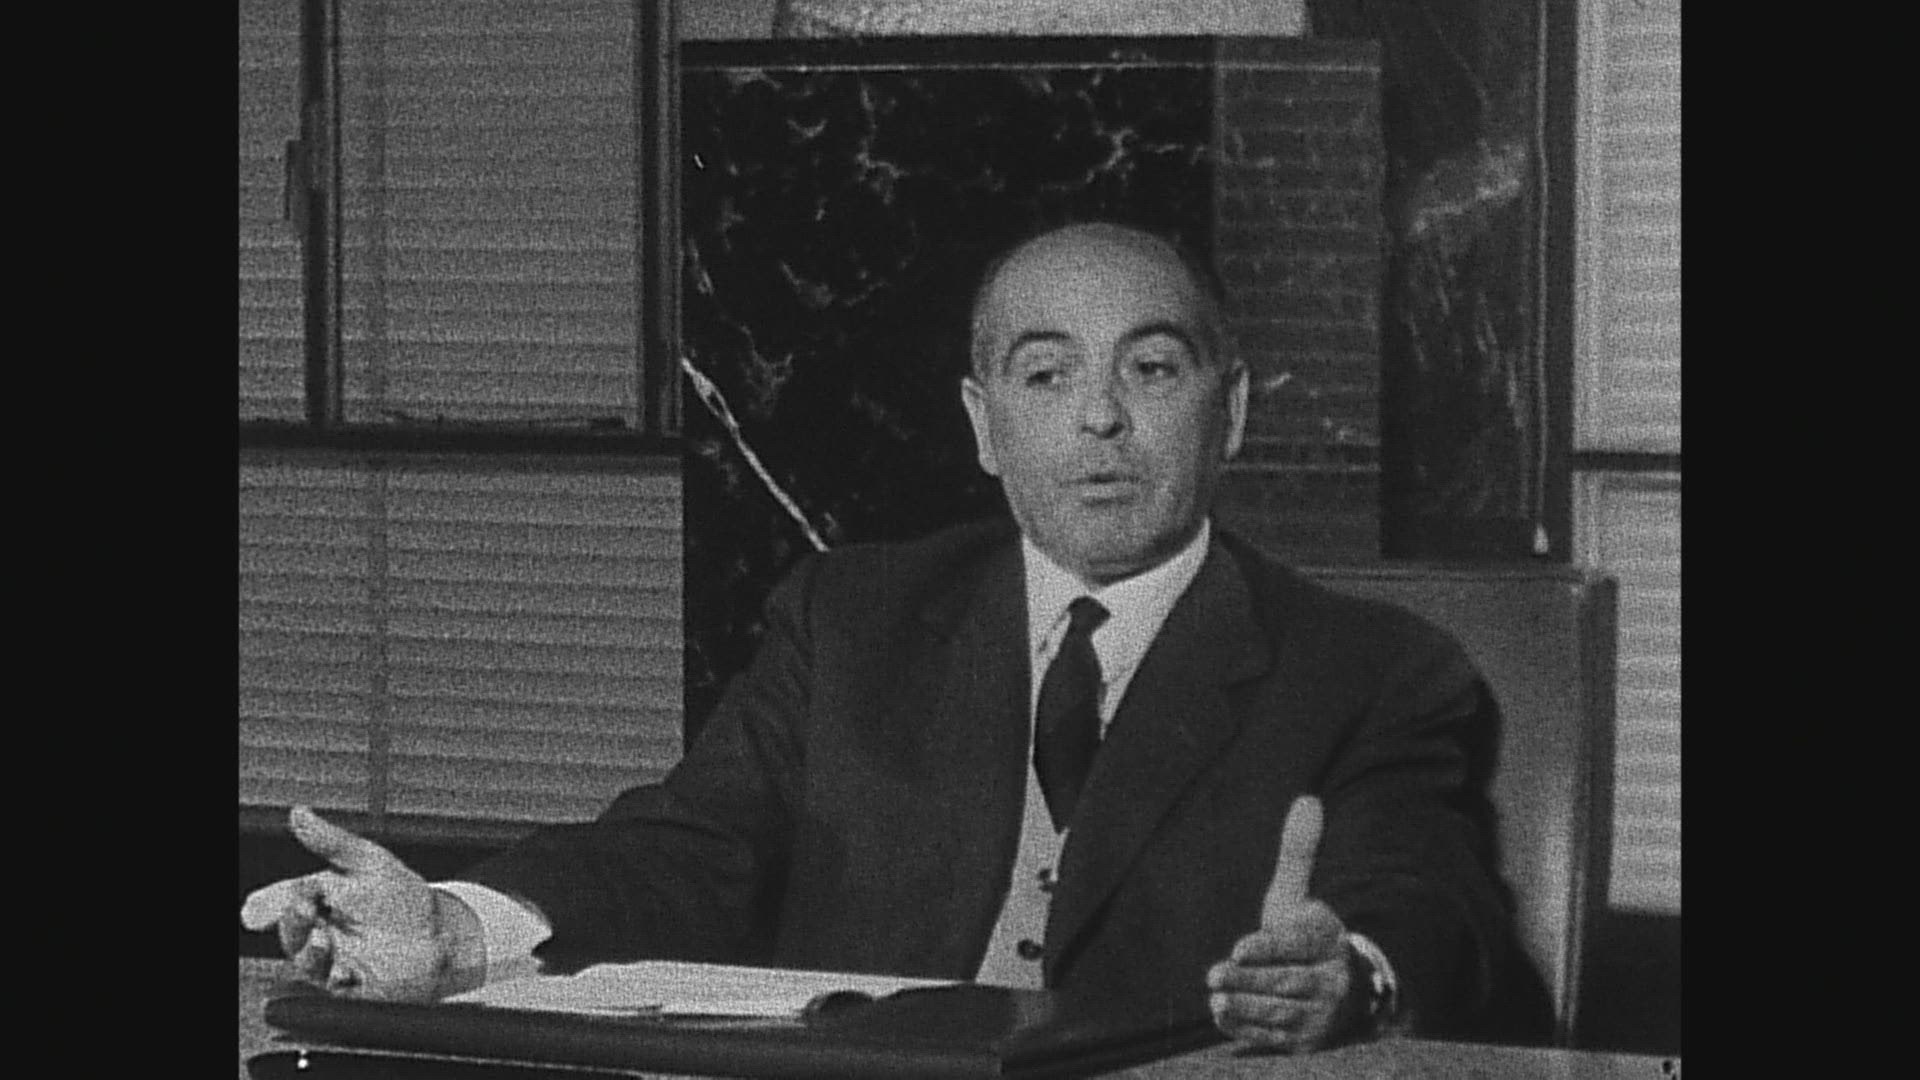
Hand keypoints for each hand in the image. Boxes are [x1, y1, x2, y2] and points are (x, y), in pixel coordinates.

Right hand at [240, 806, 479, 1000]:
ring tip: (323, 939)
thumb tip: (299, 813)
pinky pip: (336, 990)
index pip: (288, 901)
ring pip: (308, 964)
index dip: (279, 901)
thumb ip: (332, 841)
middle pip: (293, 933)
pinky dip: (335, 981)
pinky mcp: (354, 987)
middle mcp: (320, 935)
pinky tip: (343, 972)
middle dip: (293, 923)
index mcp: (318, 904)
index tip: (292, 895)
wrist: (439, 932)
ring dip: (310, 953)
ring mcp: (335, 963)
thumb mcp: (369, 861)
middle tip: (304, 910)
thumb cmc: (400, 898)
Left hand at [1206, 795, 1359, 1052]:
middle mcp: (1331, 982)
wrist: (1345, 992)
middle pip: (1288, 982)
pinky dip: (1248, 1028)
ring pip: (1281, 1012)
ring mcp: (1320, 1016)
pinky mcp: (1306, 1043)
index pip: (1298, 945)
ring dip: (1246, 1004)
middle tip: (1215, 973)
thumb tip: (1307, 799)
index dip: (1268, 948)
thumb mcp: (1302, 897)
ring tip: (1216, 995)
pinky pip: (1275, 1038)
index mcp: (1328, 942)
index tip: (1239, 947)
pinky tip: (1223, 1014)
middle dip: (1250, 979)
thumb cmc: (1307, 936)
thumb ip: (1298, 854)